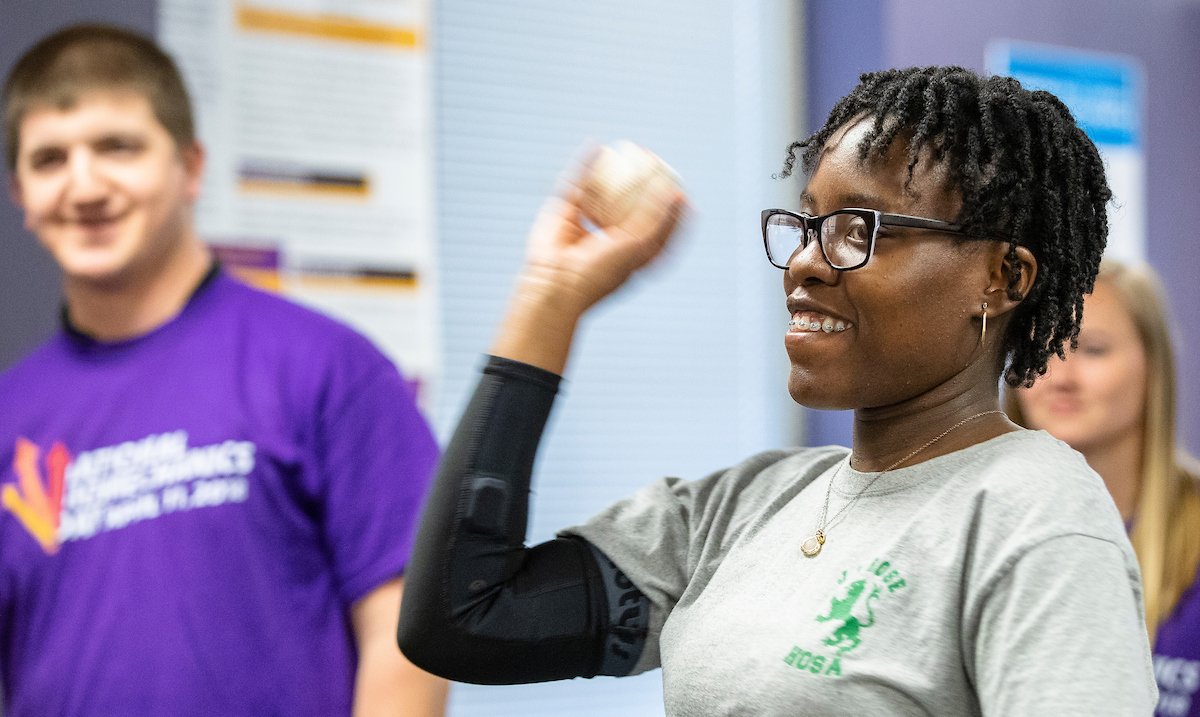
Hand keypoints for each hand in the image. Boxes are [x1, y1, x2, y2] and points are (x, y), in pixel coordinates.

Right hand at [492, 150, 687, 374]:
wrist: (555, 285)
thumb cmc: (599, 273)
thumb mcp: (637, 246)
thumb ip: (656, 218)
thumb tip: (677, 193)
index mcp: (630, 255)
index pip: (658, 230)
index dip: (673, 212)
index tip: (684, 194)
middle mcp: (609, 239)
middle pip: (633, 205)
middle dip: (645, 183)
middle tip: (655, 162)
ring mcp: (587, 225)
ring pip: (606, 192)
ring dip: (618, 170)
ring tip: (632, 150)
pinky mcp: (565, 214)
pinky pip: (578, 184)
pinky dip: (586, 164)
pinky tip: (597, 146)